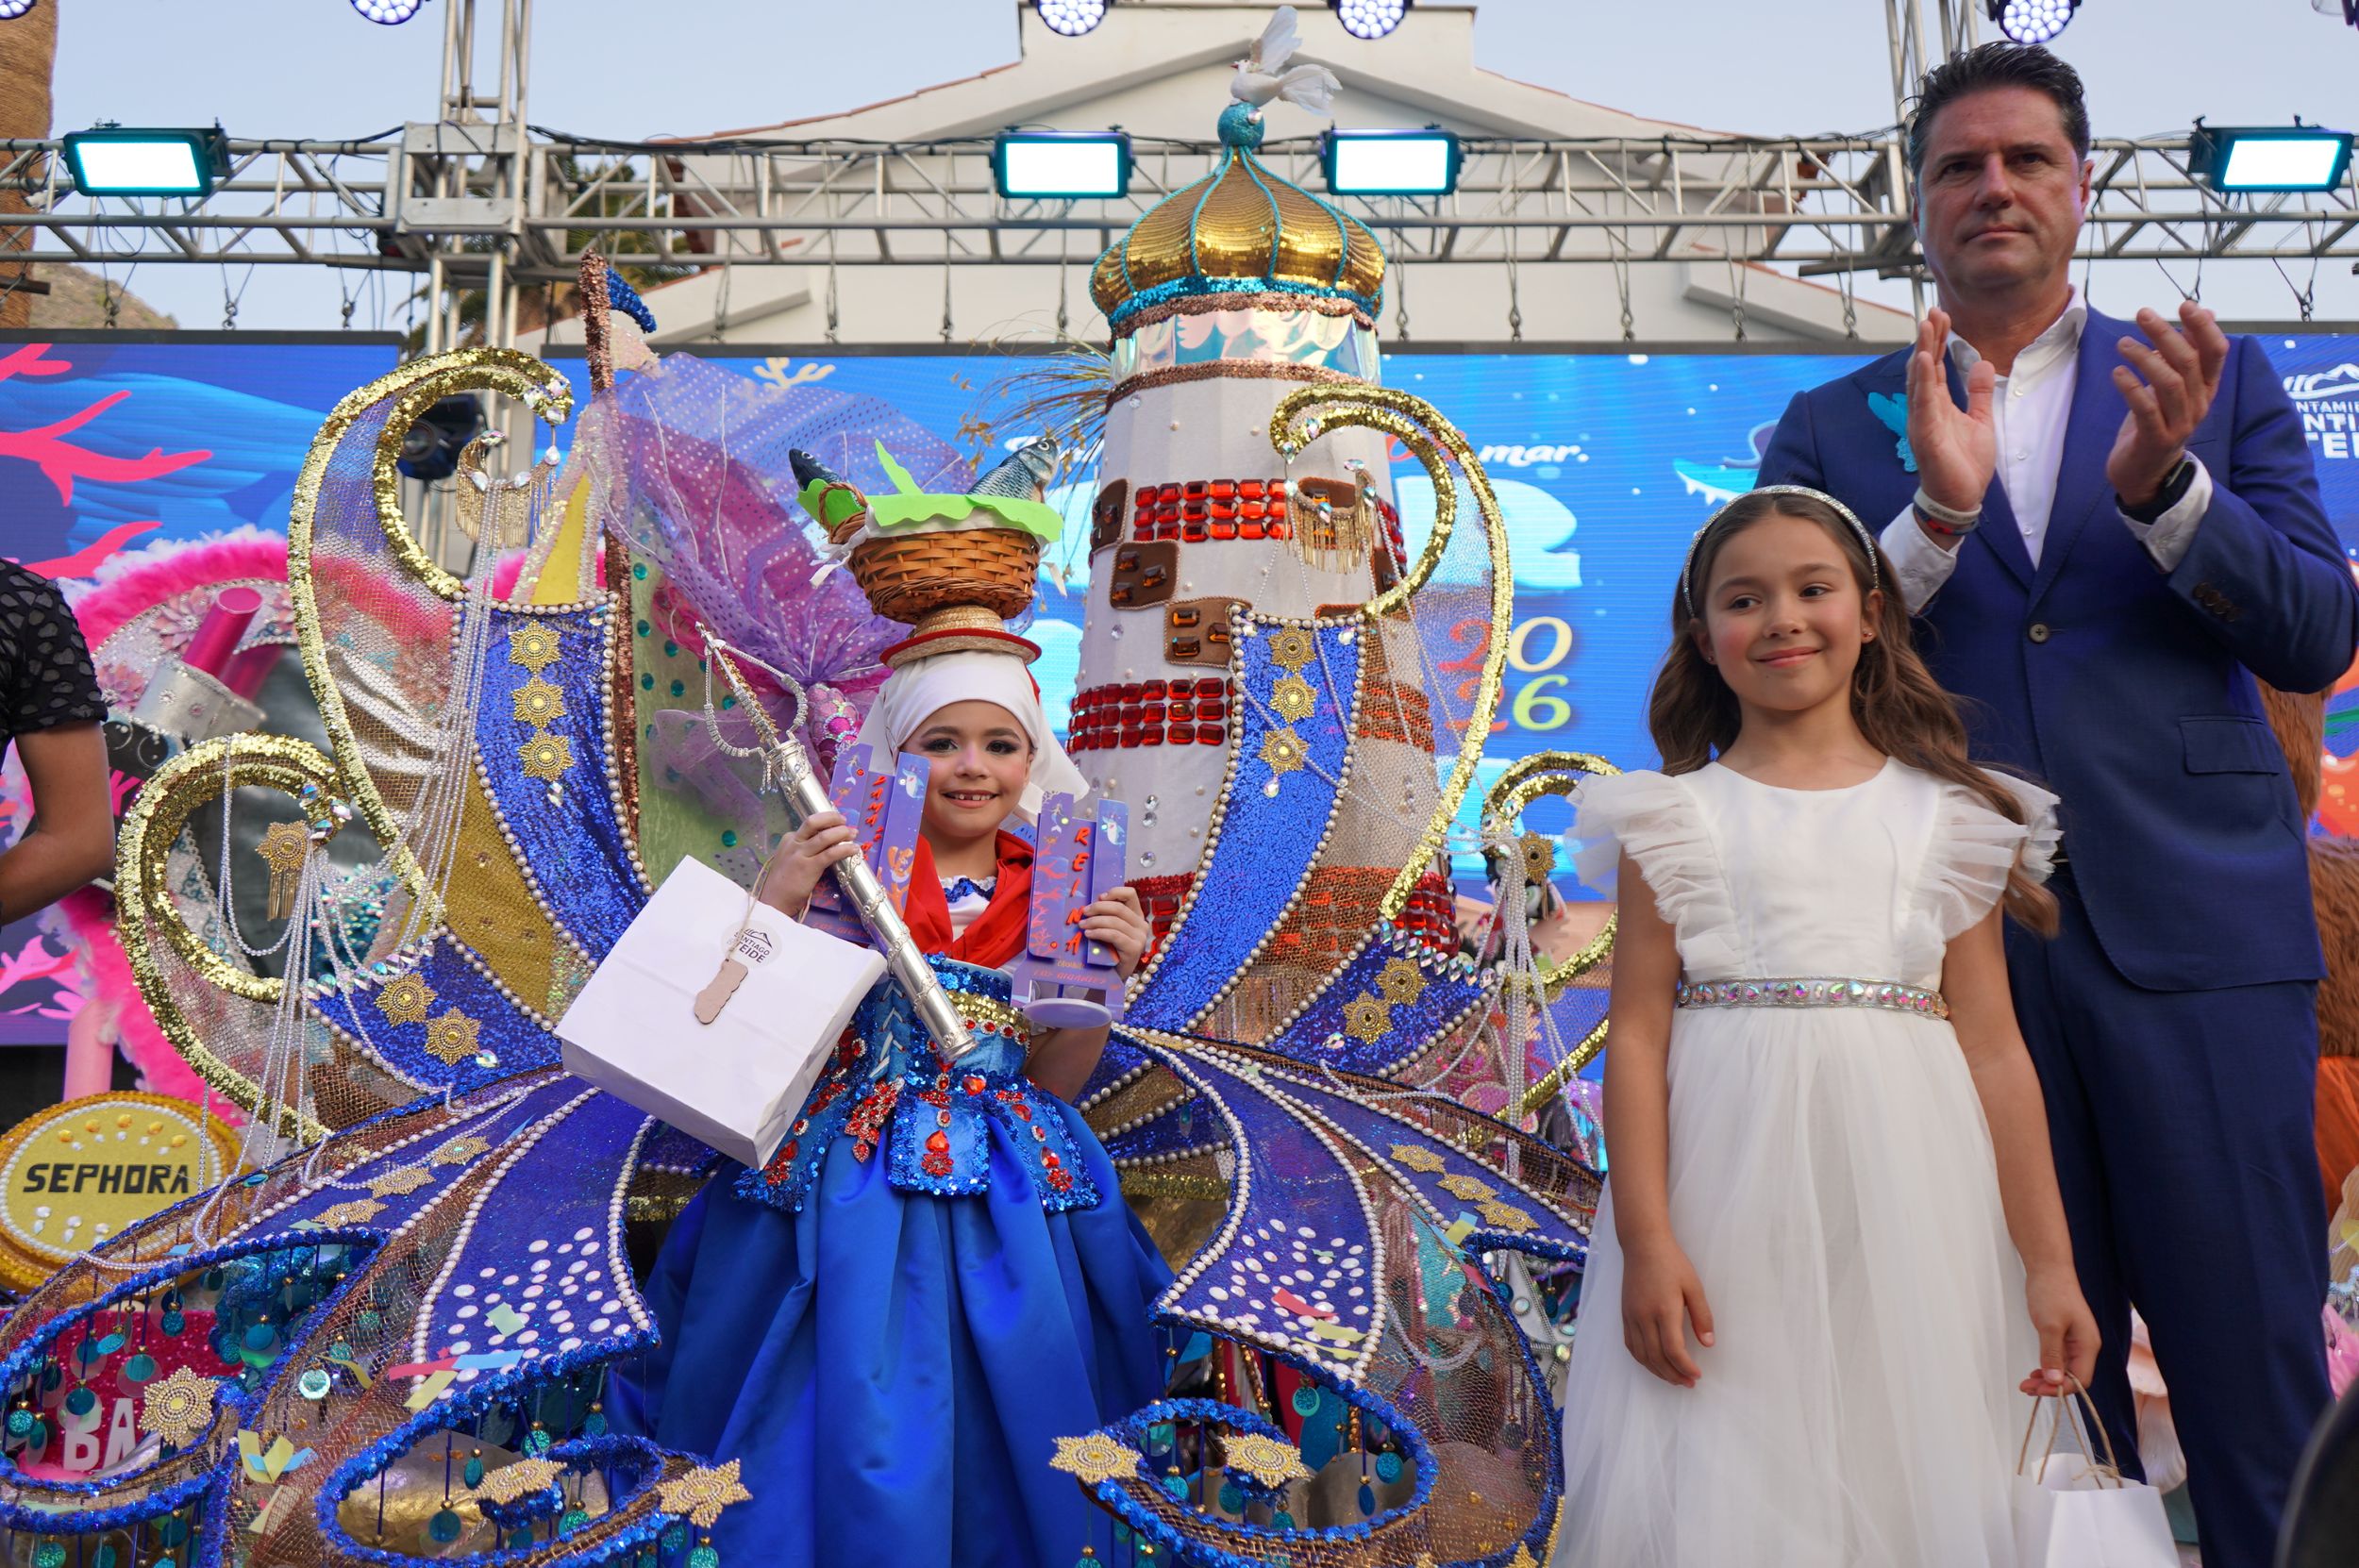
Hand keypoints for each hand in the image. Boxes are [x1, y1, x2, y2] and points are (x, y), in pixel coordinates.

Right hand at [756, 809, 860, 918]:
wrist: (775, 900)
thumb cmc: (784, 882)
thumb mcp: (790, 859)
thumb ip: (803, 850)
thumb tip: (826, 844)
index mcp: (789, 839)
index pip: (809, 825)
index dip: (825, 821)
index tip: (837, 822)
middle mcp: (794, 843)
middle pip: (813, 822)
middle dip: (832, 818)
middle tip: (844, 821)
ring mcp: (801, 854)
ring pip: (824, 836)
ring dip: (842, 832)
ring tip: (853, 833)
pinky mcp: (809, 867)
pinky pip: (830, 854)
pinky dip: (844, 849)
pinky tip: (853, 849)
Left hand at [1080, 884, 1151, 976]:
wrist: (1112, 976)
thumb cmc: (1108, 951)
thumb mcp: (1109, 929)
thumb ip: (1106, 916)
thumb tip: (1089, 904)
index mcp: (1136, 916)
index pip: (1130, 894)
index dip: (1114, 892)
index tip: (1099, 898)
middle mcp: (1141, 925)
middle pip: (1119, 907)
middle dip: (1098, 908)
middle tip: (1083, 912)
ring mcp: (1140, 937)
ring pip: (1115, 921)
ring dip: (1095, 921)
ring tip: (1082, 925)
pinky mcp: (1134, 949)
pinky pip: (1114, 935)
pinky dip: (1099, 932)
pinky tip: (1088, 934)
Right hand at [1620, 1234, 1714, 1387]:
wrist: (1642, 1245)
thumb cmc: (1672, 1263)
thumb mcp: (1694, 1287)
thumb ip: (1702, 1316)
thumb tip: (1708, 1344)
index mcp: (1664, 1309)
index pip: (1673, 1349)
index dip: (1685, 1367)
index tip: (1698, 1375)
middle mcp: (1644, 1316)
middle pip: (1656, 1357)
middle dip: (1674, 1374)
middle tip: (1689, 1383)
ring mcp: (1631, 1317)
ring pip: (1642, 1355)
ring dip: (1658, 1371)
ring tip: (1674, 1378)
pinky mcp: (1624, 1315)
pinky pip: (1631, 1345)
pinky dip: (1643, 1360)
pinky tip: (1654, 1363)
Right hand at [1908, 306, 1997, 520]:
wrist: (1961, 497)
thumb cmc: (1965, 463)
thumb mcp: (1980, 420)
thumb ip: (1977, 393)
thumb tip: (1981, 363)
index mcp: (1937, 405)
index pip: (1936, 366)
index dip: (1939, 341)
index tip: (1942, 317)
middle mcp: (1924, 409)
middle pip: (1925, 366)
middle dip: (1929, 338)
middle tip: (1933, 311)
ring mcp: (1922, 420)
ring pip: (1920, 379)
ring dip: (1922, 351)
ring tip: (1926, 325)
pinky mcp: (1925, 433)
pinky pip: (1922, 402)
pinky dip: (1922, 379)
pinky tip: (1924, 358)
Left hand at [2021, 1265, 2100, 1396]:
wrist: (2048, 1268)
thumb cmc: (2051, 1292)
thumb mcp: (2049, 1325)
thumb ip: (2052, 1353)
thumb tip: (2054, 1381)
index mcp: (2088, 1344)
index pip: (2081, 1379)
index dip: (2061, 1389)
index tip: (2039, 1390)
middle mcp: (2085, 1345)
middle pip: (2073, 1377)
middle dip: (2052, 1386)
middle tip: (2027, 1388)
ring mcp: (2076, 1341)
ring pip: (2064, 1369)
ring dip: (2047, 1378)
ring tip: (2027, 1383)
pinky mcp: (2065, 1335)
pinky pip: (2059, 1358)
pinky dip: (2047, 1366)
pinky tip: (2036, 1370)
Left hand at [2107, 301, 2228, 506]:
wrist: (2146, 471)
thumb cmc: (2158, 420)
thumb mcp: (2174, 384)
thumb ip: (2187, 351)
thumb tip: (2206, 311)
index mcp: (2207, 388)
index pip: (2215, 352)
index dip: (2203, 327)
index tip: (2185, 305)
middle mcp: (2199, 404)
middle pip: (2189, 362)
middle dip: (2166, 334)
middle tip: (2143, 315)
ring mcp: (2180, 423)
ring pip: (2169, 383)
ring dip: (2144, 358)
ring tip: (2123, 343)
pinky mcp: (2156, 438)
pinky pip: (2145, 408)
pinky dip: (2131, 387)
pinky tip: (2117, 372)